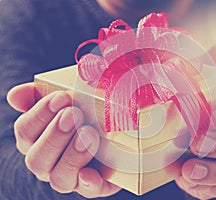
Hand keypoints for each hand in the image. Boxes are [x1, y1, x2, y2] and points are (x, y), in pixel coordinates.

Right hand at [7, 83, 120, 197]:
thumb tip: (15, 96)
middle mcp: (47, 162)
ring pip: (58, 178)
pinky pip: (87, 190)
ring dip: (72, 156)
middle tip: (74, 114)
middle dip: (55, 134)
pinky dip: (88, 183)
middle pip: (37, 158)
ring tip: (90, 134)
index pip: (24, 131)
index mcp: (36, 140)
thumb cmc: (85, 112)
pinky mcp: (92, 185)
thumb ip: (39, 95)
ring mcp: (69, 176)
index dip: (40, 114)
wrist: (117, 133)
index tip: (63, 97)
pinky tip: (91, 172)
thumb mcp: (66, 100)